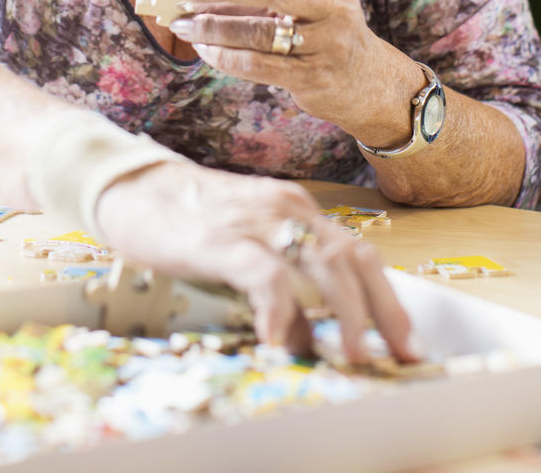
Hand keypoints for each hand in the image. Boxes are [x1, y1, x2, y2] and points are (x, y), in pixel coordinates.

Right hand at [94, 159, 415, 363]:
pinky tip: (280, 341)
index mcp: (296, 209)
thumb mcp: (246, 247)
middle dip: (384, 309)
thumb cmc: (188, 222)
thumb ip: (284, 284)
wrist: (133, 186)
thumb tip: (313, 340)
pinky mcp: (222, 238)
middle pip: (352, 258)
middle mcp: (286, 209)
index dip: (388, 297)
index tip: (407, 340)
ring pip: (321, 262)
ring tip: (355, 355)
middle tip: (402, 353)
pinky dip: (280, 308)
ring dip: (346, 313)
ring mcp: (256, 221)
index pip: (358, 251)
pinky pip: (264, 273)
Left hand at [170, 0, 403, 137]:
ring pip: (259, 32)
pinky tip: (205, 49)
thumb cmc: (322, 30)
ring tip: (184, 25)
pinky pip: (257, 64)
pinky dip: (224, 56)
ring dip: (213, 27)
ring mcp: (327, 44)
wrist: (368, 81)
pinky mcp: (313, 77)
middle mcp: (334, 6)